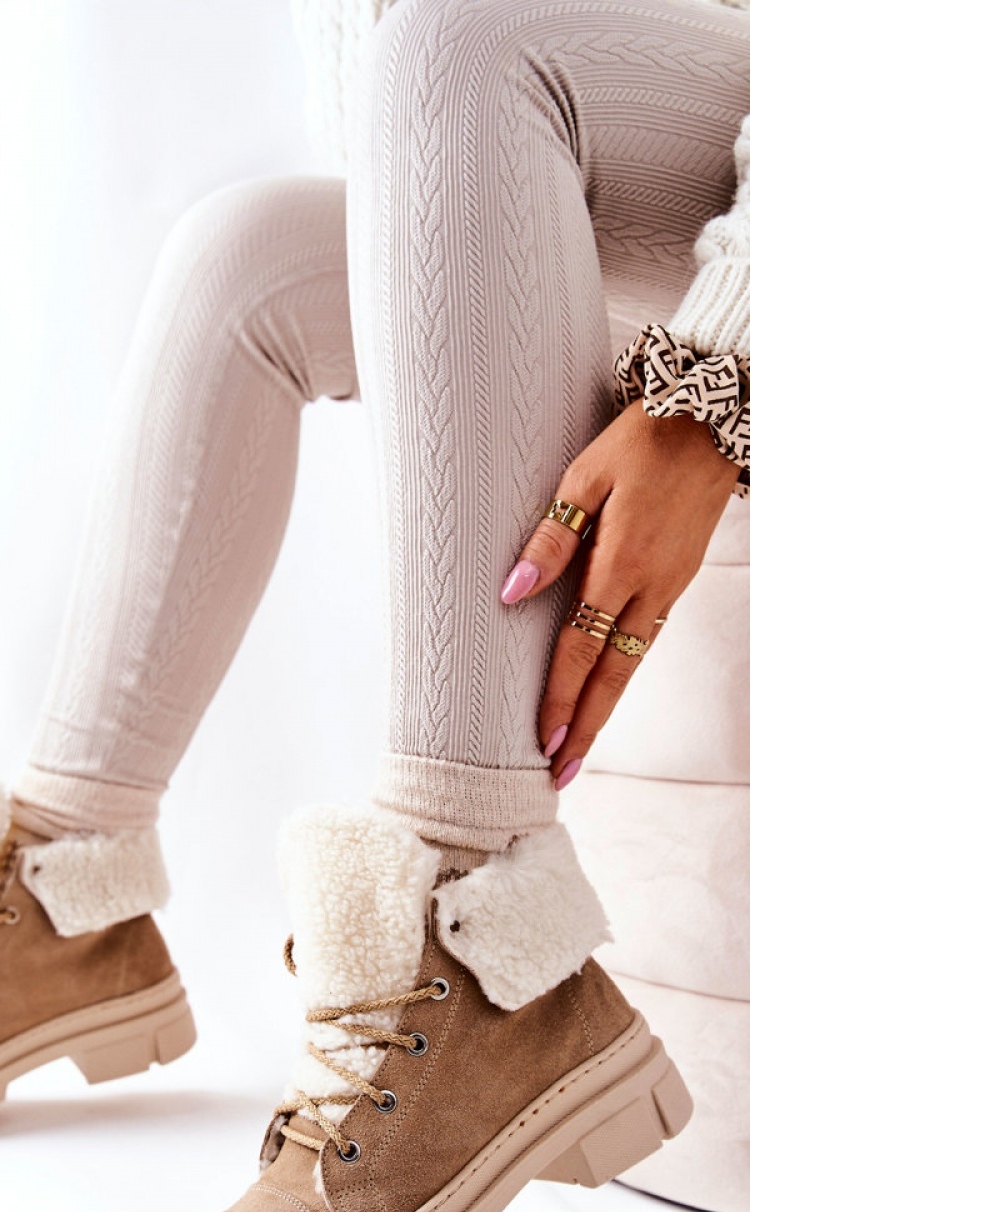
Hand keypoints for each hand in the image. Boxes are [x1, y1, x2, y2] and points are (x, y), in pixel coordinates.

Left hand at [499, 400, 739, 787]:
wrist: (717, 418)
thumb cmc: (642, 441)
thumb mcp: (584, 479)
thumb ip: (549, 541)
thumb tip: (511, 594)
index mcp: (621, 565)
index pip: (581, 649)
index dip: (560, 698)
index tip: (543, 744)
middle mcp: (650, 587)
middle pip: (613, 675)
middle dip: (584, 728)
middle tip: (560, 776)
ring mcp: (671, 587)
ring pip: (633, 663)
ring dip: (603, 707)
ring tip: (576, 747)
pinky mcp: (680, 579)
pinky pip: (647, 639)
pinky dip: (622, 673)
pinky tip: (605, 690)